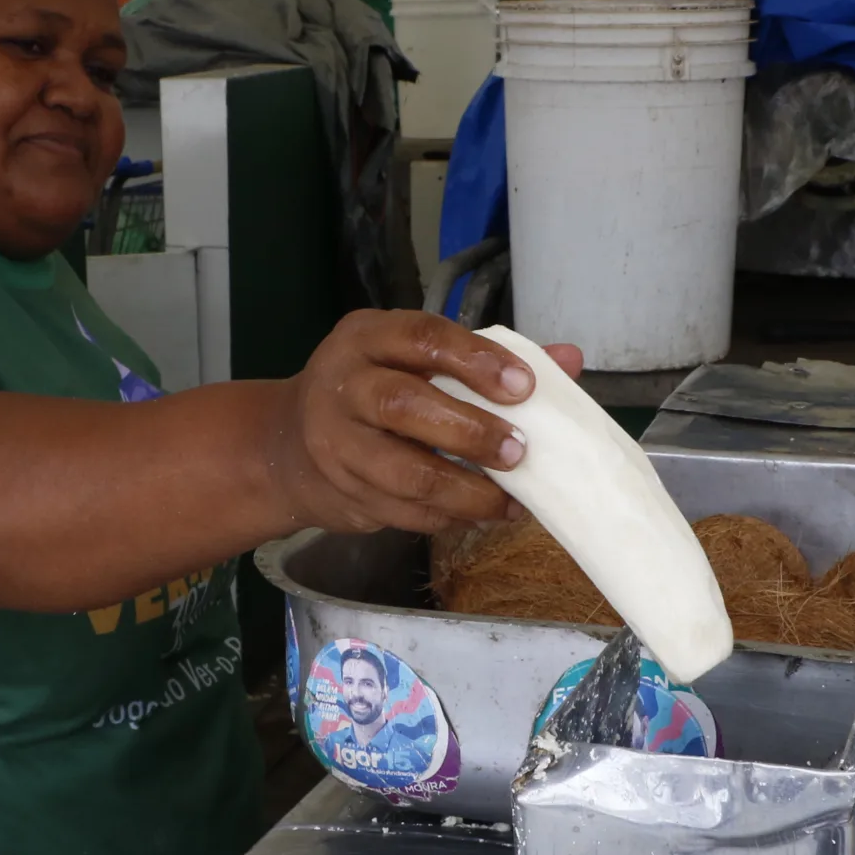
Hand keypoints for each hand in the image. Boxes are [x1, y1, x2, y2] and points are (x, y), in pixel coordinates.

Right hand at [267, 312, 581, 535]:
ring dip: (464, 490)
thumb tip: (567, 359)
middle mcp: (342, 385)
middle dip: (469, 430)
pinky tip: (483, 514)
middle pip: (403, 404)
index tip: (525, 386)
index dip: (476, 360)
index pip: (422, 337)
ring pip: (402, 471)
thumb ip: (488, 358)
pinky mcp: (343, 493)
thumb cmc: (372, 390)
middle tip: (519, 450)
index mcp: (366, 338)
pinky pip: (402, 511)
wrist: (287, 446)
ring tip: (509, 500)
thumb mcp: (414, 358)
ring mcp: (336, 443)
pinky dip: (449, 517)